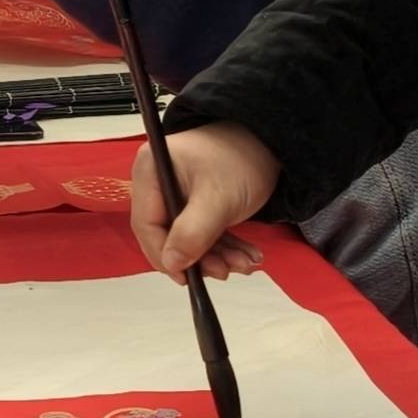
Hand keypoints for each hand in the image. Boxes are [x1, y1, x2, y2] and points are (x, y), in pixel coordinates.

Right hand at [132, 121, 278, 283]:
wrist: (272, 140)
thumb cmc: (241, 158)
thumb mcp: (217, 199)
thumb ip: (192, 233)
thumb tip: (171, 264)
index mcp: (151, 171)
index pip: (146, 223)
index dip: (164, 254)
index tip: (187, 277)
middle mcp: (156, 181)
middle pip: (165, 233)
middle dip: (197, 257)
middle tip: (224, 270)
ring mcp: (175, 191)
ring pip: (186, 237)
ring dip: (215, 255)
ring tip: (244, 262)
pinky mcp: (194, 201)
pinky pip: (201, 231)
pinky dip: (222, 246)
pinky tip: (245, 254)